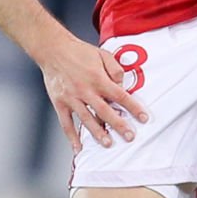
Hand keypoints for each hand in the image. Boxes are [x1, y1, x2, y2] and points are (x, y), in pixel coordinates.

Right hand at [40, 37, 149, 152]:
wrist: (53, 49)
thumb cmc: (78, 52)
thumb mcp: (102, 54)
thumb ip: (115, 69)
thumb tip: (122, 85)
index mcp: (98, 78)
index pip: (120, 96)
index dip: (133, 107)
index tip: (143, 118)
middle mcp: (85, 90)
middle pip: (105, 111)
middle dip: (119, 125)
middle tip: (130, 137)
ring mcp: (71, 98)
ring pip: (87, 120)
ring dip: (98, 133)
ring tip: (108, 144)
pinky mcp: (60, 103)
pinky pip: (66, 123)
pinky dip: (72, 137)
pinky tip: (78, 148)